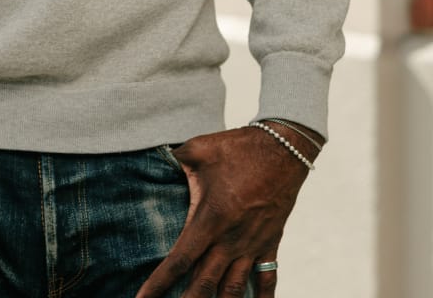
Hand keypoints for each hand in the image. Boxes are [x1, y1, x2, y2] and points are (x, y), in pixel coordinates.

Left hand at [136, 125, 315, 297]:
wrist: (284, 148)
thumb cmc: (236, 147)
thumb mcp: (196, 150)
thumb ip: (170, 161)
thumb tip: (148, 160)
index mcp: (210, 219)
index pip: (180, 260)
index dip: (159, 284)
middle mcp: (231, 239)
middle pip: (205, 283)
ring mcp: (253, 244)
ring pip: (234, 288)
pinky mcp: (271, 242)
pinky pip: (267, 278)